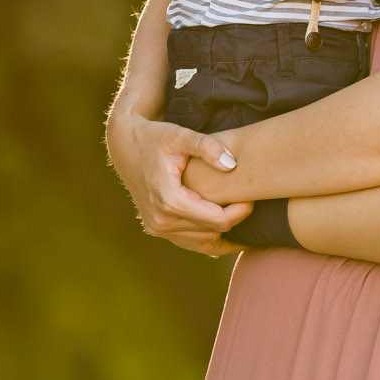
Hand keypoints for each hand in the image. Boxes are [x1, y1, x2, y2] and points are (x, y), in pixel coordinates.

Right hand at [107, 108, 252, 256]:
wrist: (125, 146)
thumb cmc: (155, 137)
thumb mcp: (181, 136)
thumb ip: (207, 147)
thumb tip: (232, 164)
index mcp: (169, 201)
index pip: (217, 220)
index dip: (240, 212)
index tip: (253, 198)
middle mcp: (161, 221)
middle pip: (212, 232)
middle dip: (234, 219)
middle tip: (252, 202)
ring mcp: (157, 228)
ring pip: (203, 242)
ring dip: (223, 231)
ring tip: (243, 215)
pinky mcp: (157, 228)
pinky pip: (190, 242)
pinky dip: (209, 238)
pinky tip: (229, 232)